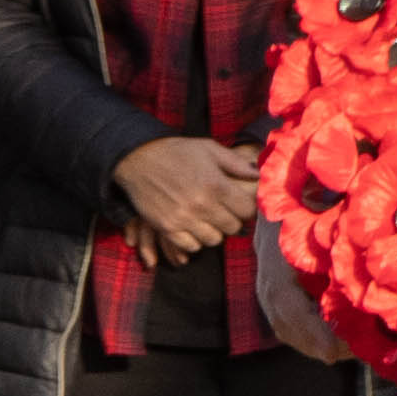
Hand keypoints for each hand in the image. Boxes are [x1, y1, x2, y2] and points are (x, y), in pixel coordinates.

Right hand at [115, 130, 262, 255]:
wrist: (138, 158)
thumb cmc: (176, 151)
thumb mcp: (209, 149)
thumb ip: (236, 163)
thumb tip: (258, 175)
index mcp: (216, 184)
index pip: (247, 211)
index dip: (247, 208)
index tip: (240, 204)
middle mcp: (202, 204)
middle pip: (232, 227)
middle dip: (232, 220)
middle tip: (224, 211)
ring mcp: (184, 218)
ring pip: (213, 240)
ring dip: (214, 231)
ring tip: (207, 218)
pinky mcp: (167, 228)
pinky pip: (191, 246)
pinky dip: (195, 240)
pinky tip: (192, 226)